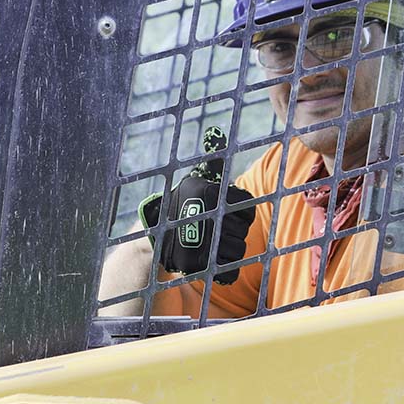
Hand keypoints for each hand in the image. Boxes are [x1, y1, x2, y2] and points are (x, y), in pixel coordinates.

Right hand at [139, 127, 254, 284]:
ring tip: (213, 242)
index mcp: (209, 193)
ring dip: (230, 248)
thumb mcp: (195, 181)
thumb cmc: (183, 204)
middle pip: (243, 229)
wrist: (156, 234)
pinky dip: (226, 268)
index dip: (242, 210)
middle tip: (215, 227)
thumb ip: (212, 162)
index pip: (247, 205)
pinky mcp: (198, 265)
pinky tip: (214, 259)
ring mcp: (202, 242)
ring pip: (238, 249)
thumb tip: (216, 133)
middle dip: (233, 230)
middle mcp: (206, 216)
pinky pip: (229, 270)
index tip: (229, 212)